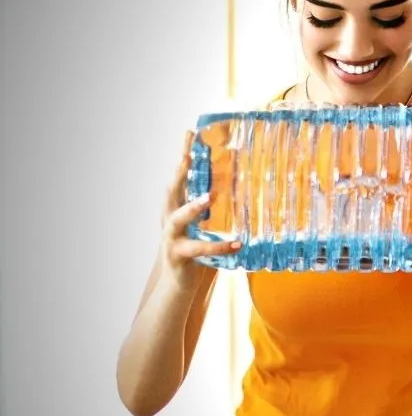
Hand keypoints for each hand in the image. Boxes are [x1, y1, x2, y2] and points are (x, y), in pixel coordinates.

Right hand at [158, 130, 240, 291]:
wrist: (179, 283)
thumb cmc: (196, 248)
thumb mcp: (204, 224)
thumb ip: (214, 205)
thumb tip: (239, 183)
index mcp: (177, 207)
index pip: (179, 176)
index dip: (183, 154)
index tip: (189, 133)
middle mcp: (169, 218)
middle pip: (171, 190)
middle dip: (178, 172)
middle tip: (188, 156)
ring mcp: (170, 237)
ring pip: (177, 219)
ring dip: (192, 208)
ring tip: (209, 198)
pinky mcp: (178, 256)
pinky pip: (198, 250)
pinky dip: (218, 247)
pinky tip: (236, 244)